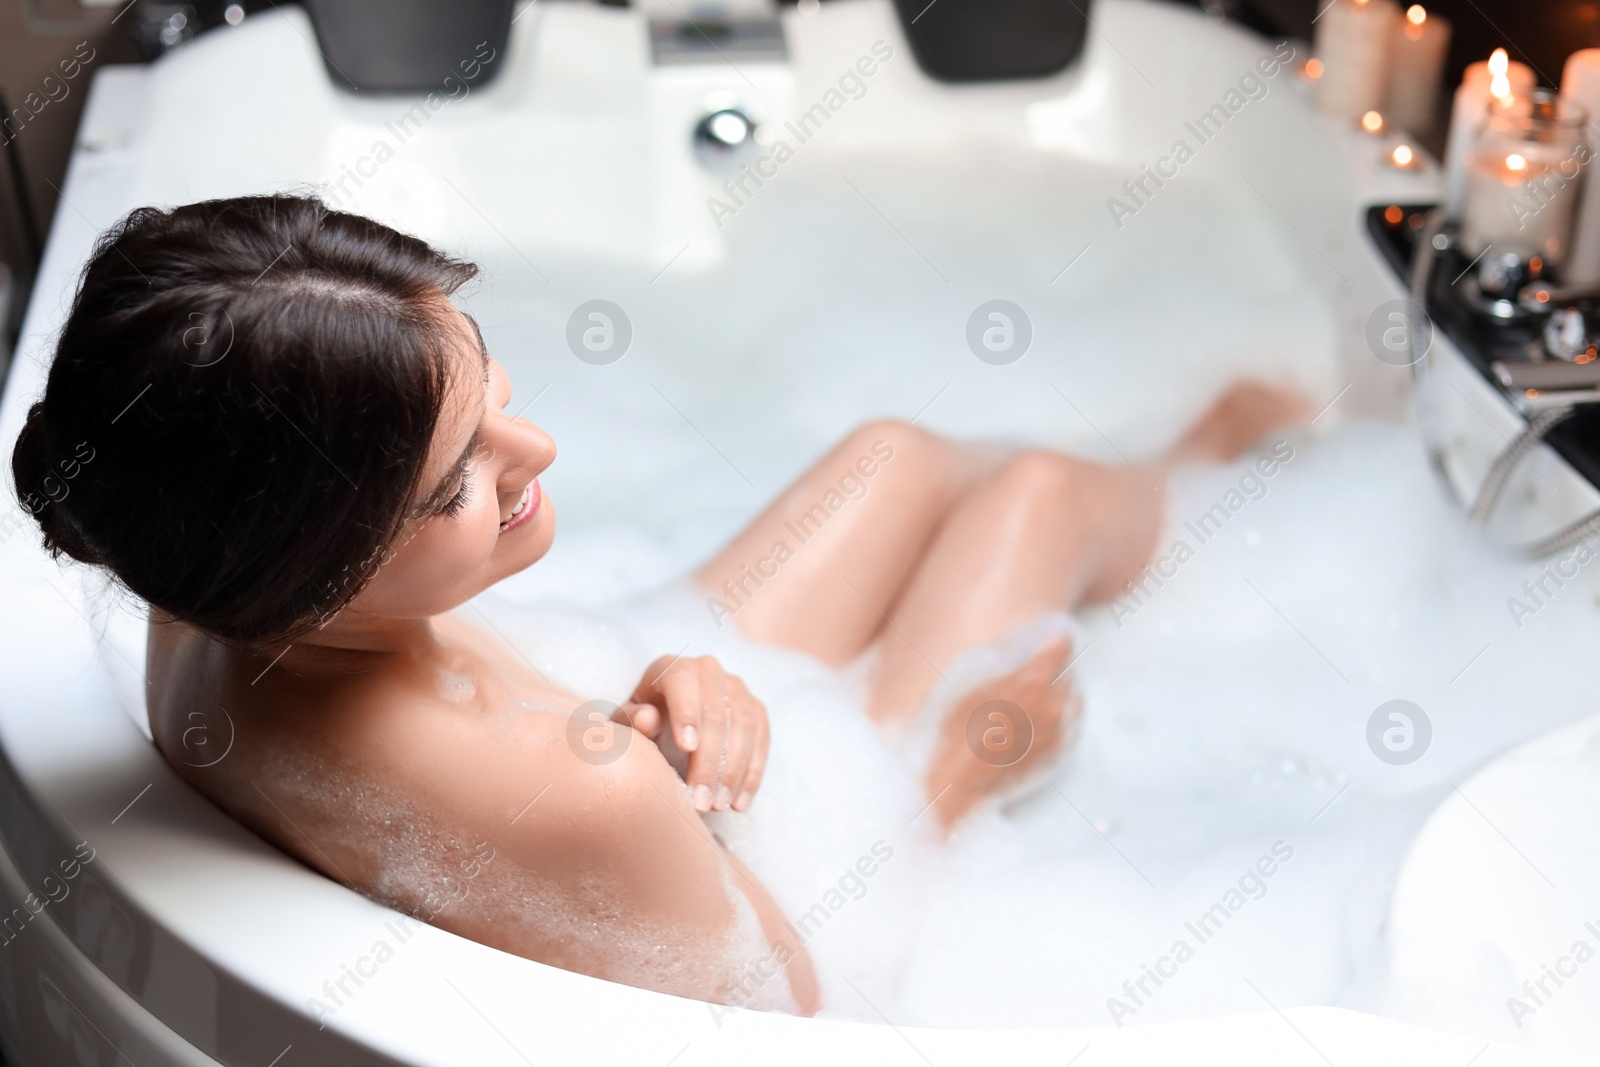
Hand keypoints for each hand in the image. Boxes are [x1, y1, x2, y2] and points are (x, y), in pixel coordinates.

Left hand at [625, 655, 768, 813]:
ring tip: (718, 805)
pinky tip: (739, 802)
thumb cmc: (640, 722)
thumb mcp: (626, 722)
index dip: (686, 713)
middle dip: (709, 760)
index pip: (683, 683)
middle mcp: (709, 671)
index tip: (686, 748)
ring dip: (733, 771)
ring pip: (744, 726)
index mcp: (673, 668)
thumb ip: (632, 720)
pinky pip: (762, 739)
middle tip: (700, 799)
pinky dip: (753, 773)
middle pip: (716, 713)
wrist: (664, 721)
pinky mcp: (755, 709)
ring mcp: (737, 688)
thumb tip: (648, 720)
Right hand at [924, 638, 1079, 832]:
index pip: (1062, 645)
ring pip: (1074, 696)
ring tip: (1042, 689)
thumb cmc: (958, 730)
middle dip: (1056, 665)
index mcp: (1032, 681)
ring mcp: (1060, 730)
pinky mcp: (1061, 751)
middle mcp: (1054, 704)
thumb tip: (1020, 647)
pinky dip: (1063, 713)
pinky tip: (1046, 714)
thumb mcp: (971, 683)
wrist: (964, 783)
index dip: (1054, 638)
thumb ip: (1001, 661)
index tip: (1049, 637)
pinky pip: (1072, 722)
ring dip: (1062, 688)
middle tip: (1038, 665)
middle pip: (1069, 670)